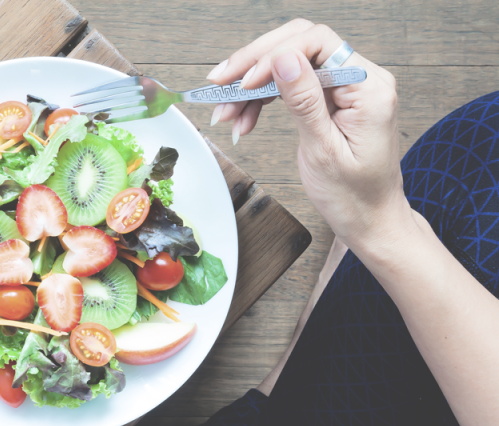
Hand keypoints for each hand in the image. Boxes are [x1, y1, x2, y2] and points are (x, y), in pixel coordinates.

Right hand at [207, 19, 414, 250]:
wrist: (370, 219)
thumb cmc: (355, 195)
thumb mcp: (325, 151)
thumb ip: (305, 102)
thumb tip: (285, 60)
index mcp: (369, 88)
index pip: (318, 43)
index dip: (275, 55)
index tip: (244, 82)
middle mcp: (360, 79)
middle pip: (299, 45)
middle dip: (254, 63)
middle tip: (220, 83)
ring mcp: (344, 87)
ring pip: (288, 64)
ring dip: (251, 86)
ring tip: (225, 113)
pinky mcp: (329, 99)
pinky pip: (289, 85)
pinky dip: (260, 99)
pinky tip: (242, 118)